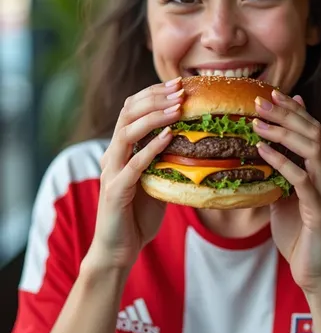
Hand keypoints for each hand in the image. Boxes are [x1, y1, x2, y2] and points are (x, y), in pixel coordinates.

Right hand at [90, 78, 183, 270]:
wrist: (119, 249)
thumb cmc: (139, 215)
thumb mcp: (156, 180)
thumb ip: (165, 159)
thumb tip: (195, 141)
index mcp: (121, 150)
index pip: (132, 109)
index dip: (154, 93)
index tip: (179, 83)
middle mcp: (112, 155)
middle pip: (128, 113)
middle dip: (155, 98)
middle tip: (181, 89)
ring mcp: (112, 171)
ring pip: (127, 132)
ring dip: (154, 117)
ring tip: (177, 107)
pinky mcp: (115, 191)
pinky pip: (133, 164)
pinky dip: (151, 148)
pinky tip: (168, 137)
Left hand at [253, 91, 320, 293]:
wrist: (317, 274)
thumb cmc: (299, 236)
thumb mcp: (284, 199)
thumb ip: (280, 176)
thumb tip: (262, 154)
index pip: (311, 130)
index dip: (293, 110)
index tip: (270, 94)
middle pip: (313, 132)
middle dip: (286, 113)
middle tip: (260, 99)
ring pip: (312, 149)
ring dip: (283, 132)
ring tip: (258, 121)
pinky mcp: (319, 210)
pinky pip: (300, 179)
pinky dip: (281, 162)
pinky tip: (262, 151)